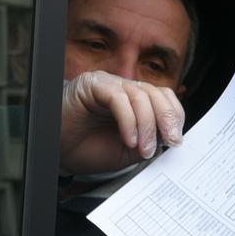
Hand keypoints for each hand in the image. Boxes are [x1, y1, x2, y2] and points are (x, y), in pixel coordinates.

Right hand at [60, 71, 185, 177]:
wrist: (58, 150)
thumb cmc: (89, 149)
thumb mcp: (128, 151)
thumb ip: (150, 141)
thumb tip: (171, 138)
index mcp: (136, 101)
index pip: (164, 98)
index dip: (174, 116)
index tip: (176, 140)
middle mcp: (125, 89)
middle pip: (157, 93)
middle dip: (168, 118)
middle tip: (171, 141)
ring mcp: (109, 85)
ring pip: (140, 96)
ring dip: (147, 125)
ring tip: (144, 148)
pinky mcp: (93, 85)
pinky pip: (118, 98)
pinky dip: (128, 120)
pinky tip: (129, 140)